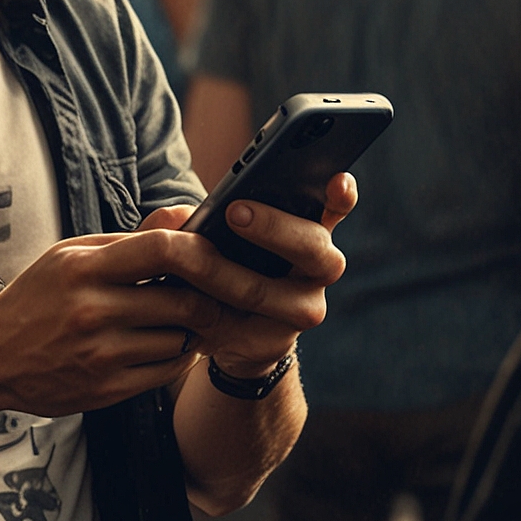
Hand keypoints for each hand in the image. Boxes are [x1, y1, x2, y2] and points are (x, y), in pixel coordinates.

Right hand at [0, 174, 354, 415]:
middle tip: (219, 292)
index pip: (162, 250)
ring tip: (187, 316)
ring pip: (181, 338)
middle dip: (211, 297)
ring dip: (195, 328)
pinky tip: (167, 342)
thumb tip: (184, 216)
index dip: (202, 252)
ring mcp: (102, 354)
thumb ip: (130, 239)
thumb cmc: (37, 298)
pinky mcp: (108, 389)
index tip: (218, 254)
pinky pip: (167, 370)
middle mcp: (94, 311)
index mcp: (84, 268)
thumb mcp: (71, 255)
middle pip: (184, 301)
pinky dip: (178, 355)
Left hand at [142, 173, 356, 376]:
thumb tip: (179, 219)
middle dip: (272, 228)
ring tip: (182, 258)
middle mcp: (316, 268)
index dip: (341, 195)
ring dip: (220, 272)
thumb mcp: (219, 231)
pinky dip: (216, 322)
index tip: (337, 179)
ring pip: (264, 290)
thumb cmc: (223, 258)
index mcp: (311, 228)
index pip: (336, 206)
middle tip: (234, 212)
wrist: (219, 321)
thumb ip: (207, 218)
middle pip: (310, 247)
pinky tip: (200, 321)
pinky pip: (243, 333)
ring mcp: (298, 307)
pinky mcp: (267, 341)